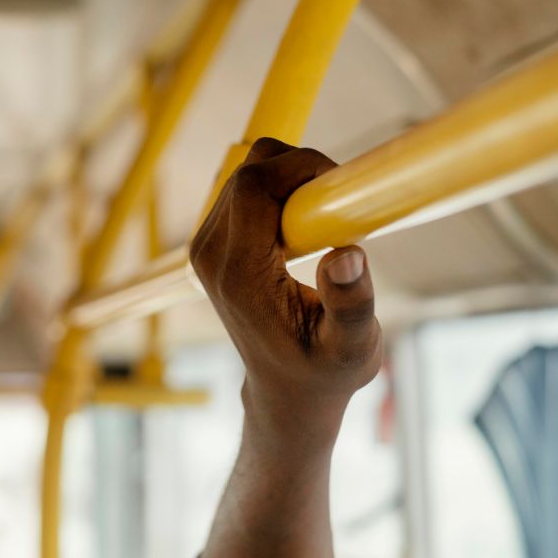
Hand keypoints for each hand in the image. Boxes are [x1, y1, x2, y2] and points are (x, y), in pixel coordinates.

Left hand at [189, 138, 382, 433]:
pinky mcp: (213, 242)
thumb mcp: (351, 349)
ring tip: (325, 223)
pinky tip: (305, 229)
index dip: (302, 167)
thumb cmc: (322, 372)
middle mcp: (210, 255)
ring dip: (292, 180)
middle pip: (249, 170)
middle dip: (302, 170)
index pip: (255, 184)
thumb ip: (350, 305)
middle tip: (340, 207)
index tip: (342, 189)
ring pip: (247, 172)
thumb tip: (345, 256)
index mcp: (238, 273)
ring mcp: (206, 247)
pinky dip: (281, 191)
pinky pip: (247, 188)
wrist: (287, 390)